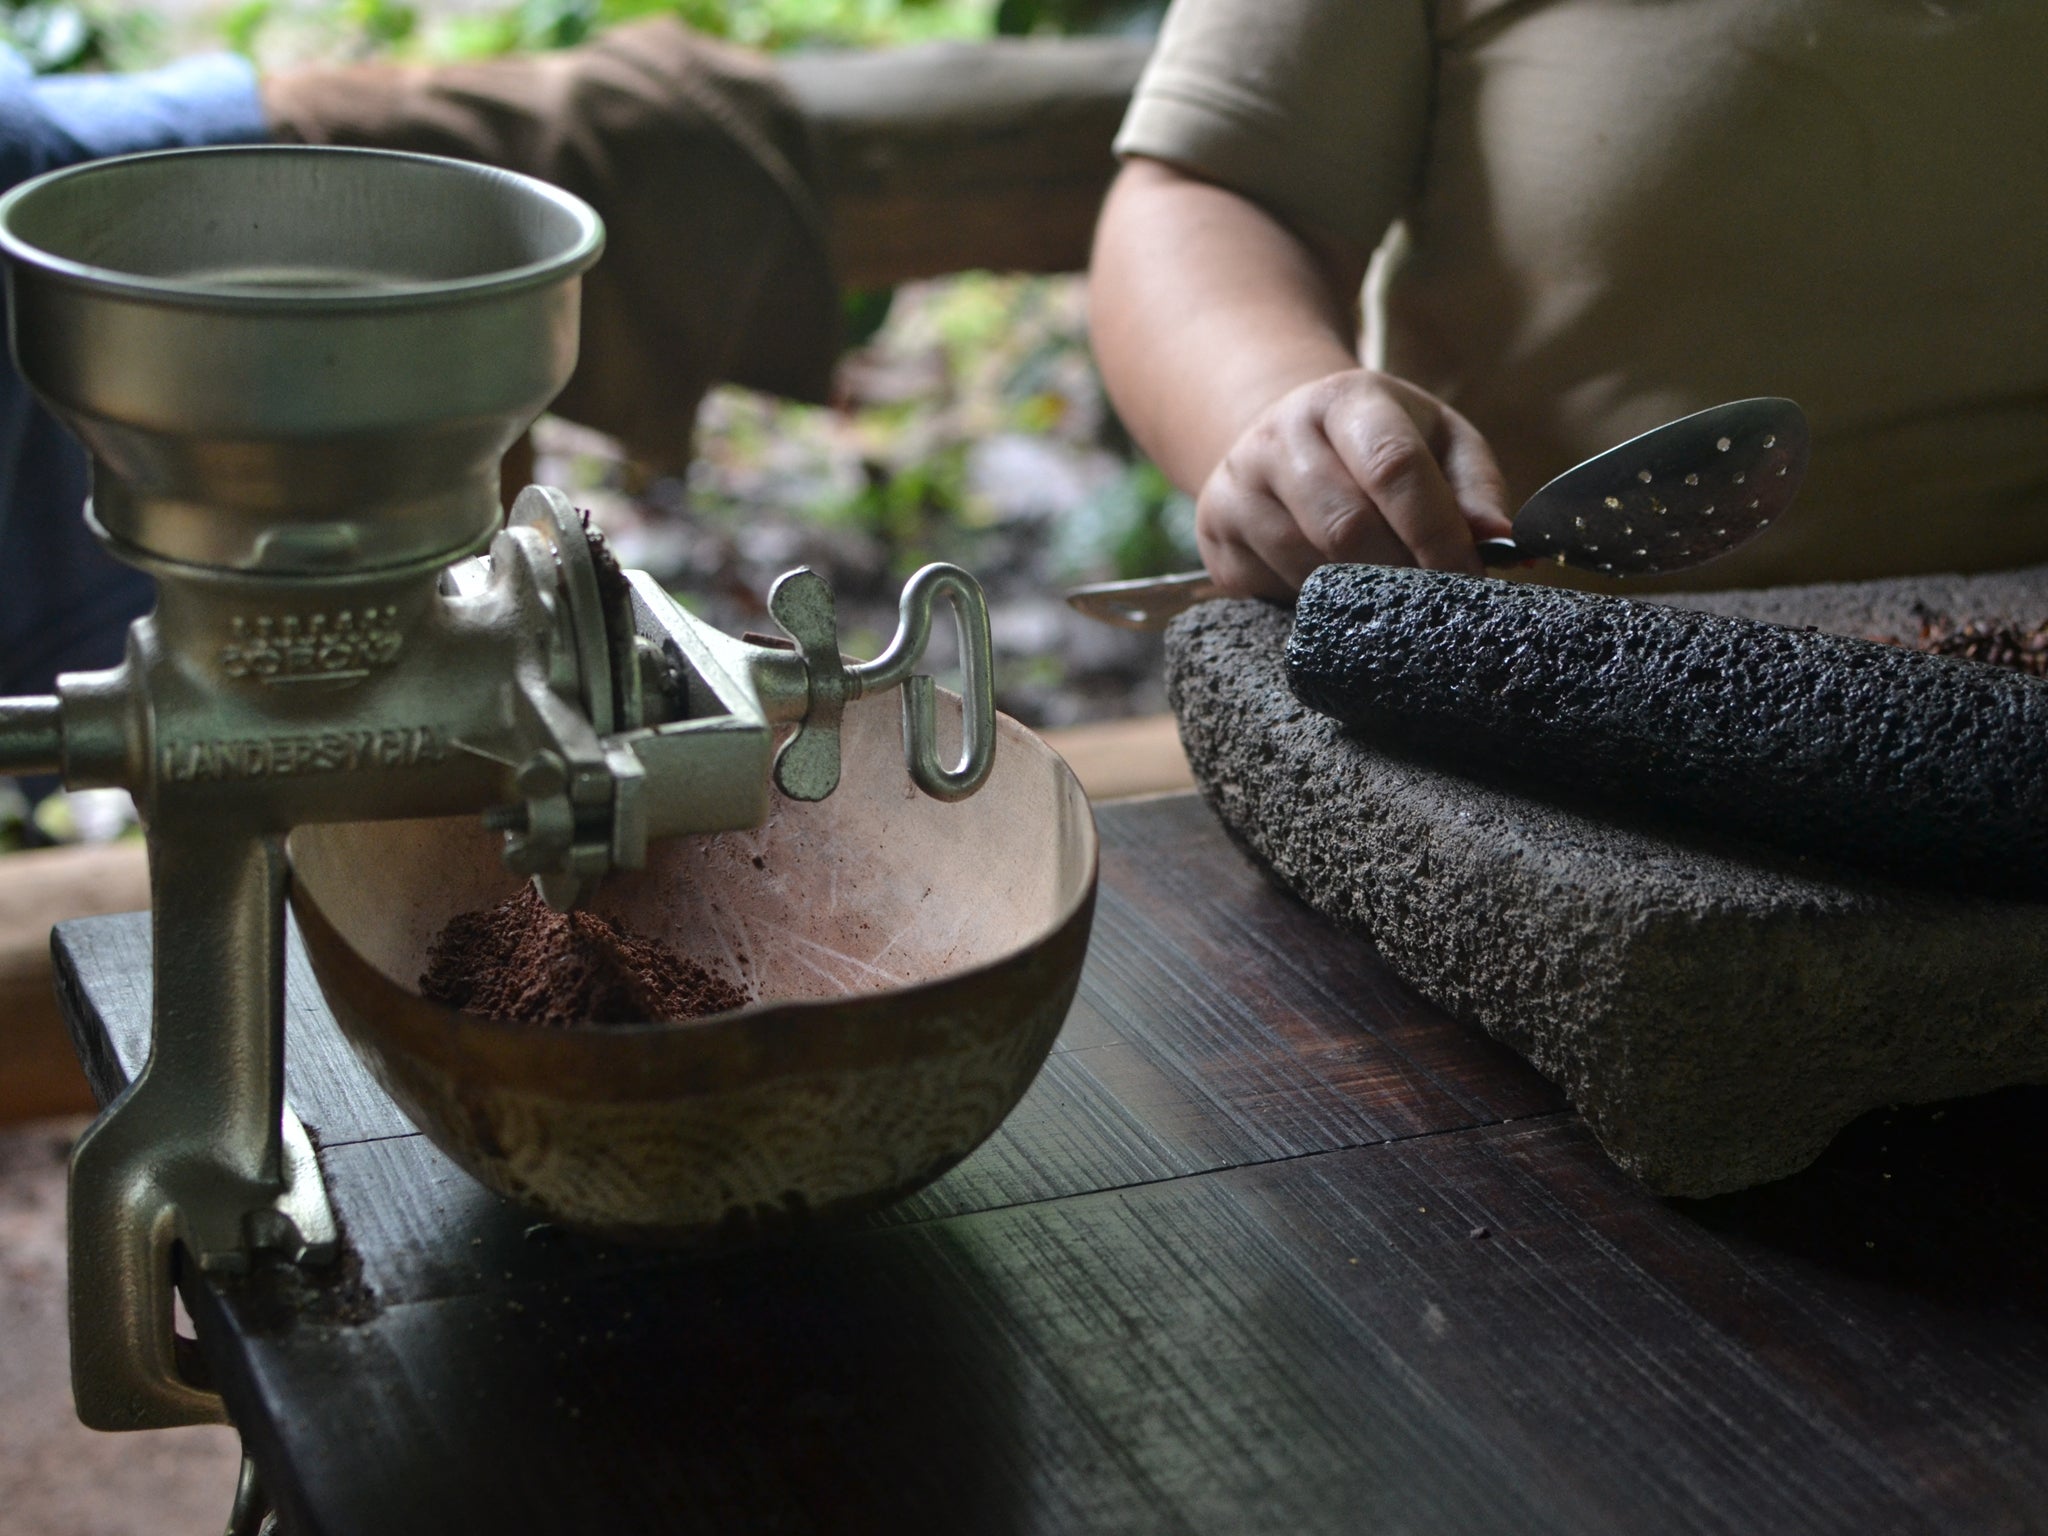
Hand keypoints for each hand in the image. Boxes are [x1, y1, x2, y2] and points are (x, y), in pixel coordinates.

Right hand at [1195, 369, 1513, 597]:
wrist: (1278, 433)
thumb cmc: (1377, 445)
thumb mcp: (1435, 440)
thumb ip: (1474, 487)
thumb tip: (1500, 542)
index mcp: (1345, 399)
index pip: (1392, 466)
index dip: (1436, 531)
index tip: (1468, 577)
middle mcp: (1280, 434)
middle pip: (1346, 526)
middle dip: (1400, 573)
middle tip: (1431, 597)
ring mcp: (1238, 484)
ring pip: (1307, 566)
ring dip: (1357, 594)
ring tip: (1385, 593)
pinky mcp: (1215, 531)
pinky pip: (1271, 587)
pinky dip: (1312, 601)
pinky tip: (1331, 585)